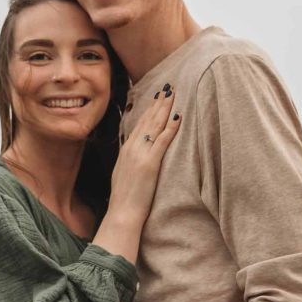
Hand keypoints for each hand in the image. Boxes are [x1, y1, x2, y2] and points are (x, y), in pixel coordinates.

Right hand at [109, 85, 179, 222]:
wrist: (122, 213)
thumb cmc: (124, 199)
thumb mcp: (123, 174)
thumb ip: (130, 161)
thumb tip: (134, 156)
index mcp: (126, 149)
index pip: (140, 123)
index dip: (150, 109)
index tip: (157, 97)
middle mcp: (132, 147)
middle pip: (148, 119)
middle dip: (159, 102)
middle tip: (168, 87)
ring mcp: (141, 154)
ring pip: (155, 125)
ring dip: (165, 108)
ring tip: (173, 94)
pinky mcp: (151, 163)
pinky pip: (163, 140)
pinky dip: (171, 127)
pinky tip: (178, 116)